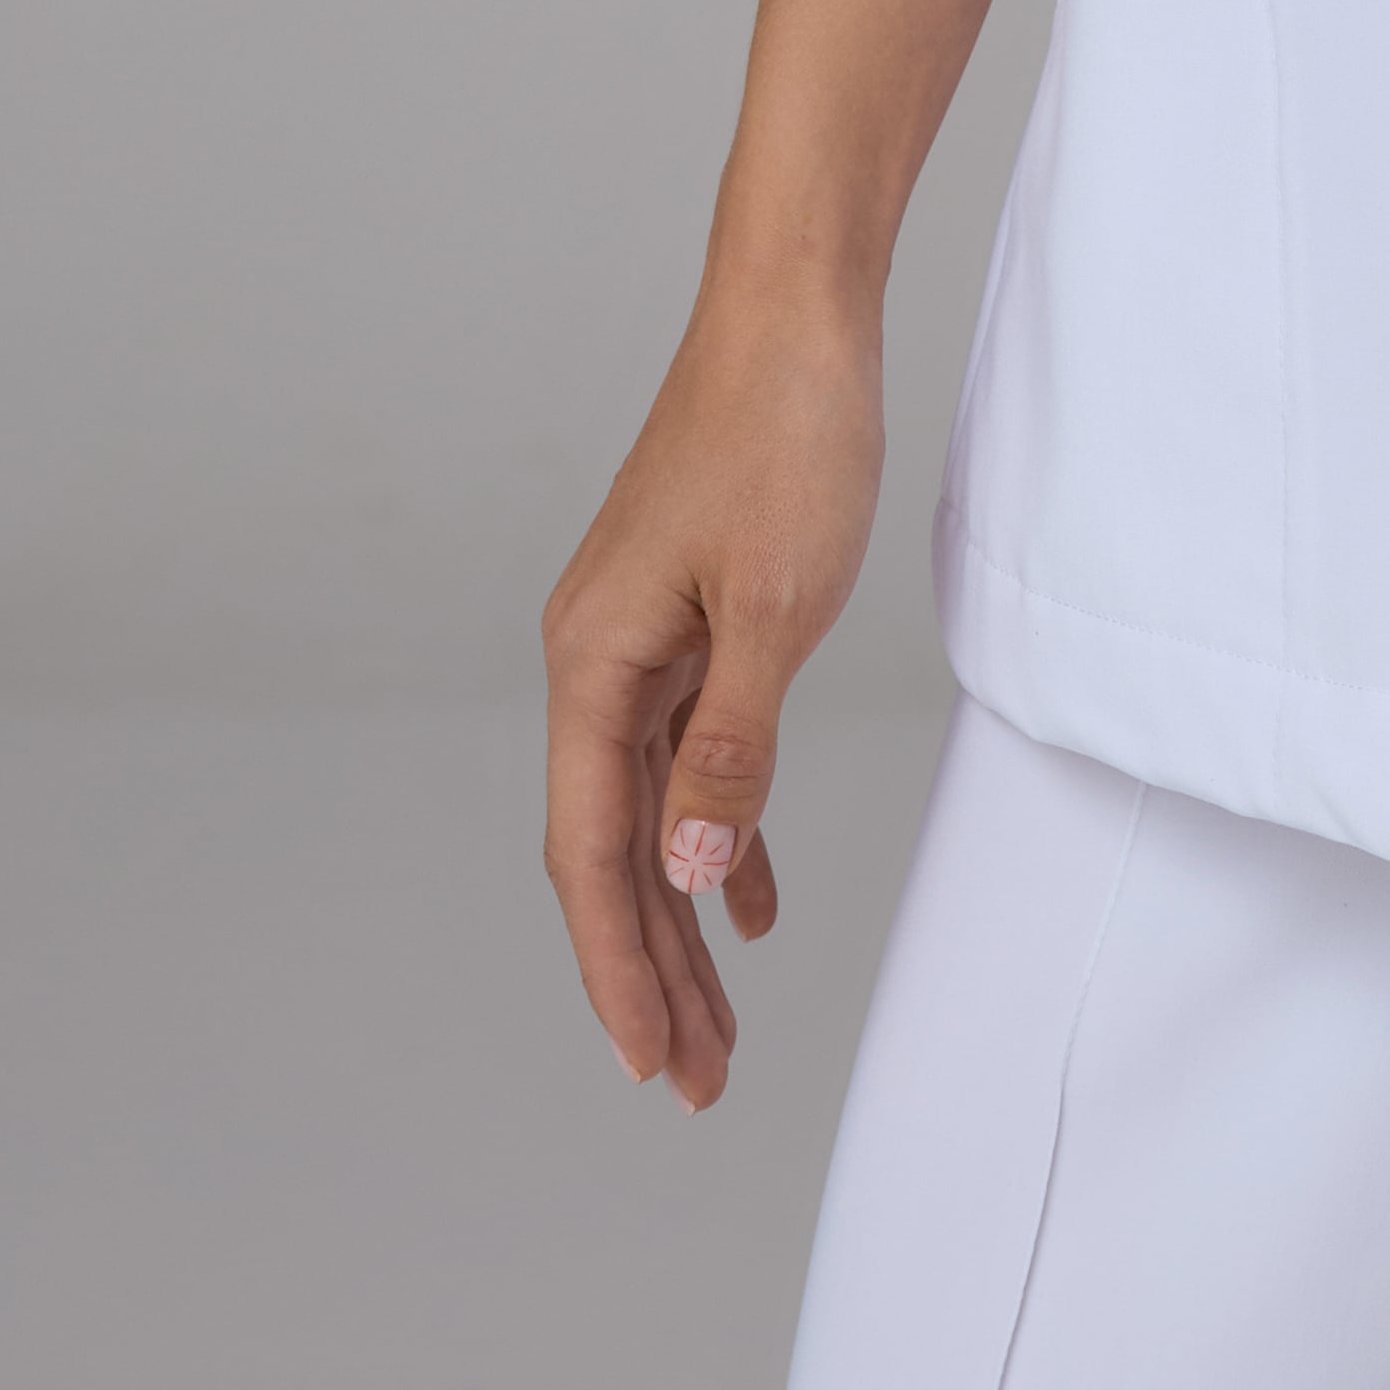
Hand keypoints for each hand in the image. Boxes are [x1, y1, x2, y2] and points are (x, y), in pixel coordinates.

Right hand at [541, 273, 882, 1110]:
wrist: (798, 306)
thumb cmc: (786, 434)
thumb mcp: (777, 606)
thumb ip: (730, 750)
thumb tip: (681, 877)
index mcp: (594, 664)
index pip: (591, 855)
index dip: (618, 969)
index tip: (655, 1068)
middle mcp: (598, 658)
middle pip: (611, 851)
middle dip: (650, 971)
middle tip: (697, 1084)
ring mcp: (642, 636)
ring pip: (650, 810)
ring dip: (680, 913)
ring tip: (721, 1023)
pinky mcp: (689, 612)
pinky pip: (689, 755)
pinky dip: (714, 829)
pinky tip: (749, 898)